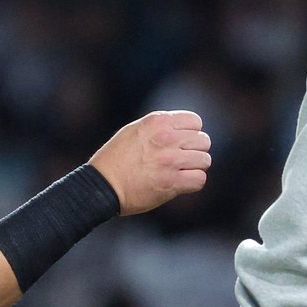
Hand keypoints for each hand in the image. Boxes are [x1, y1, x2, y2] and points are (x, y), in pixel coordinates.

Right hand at [88, 110, 210, 215]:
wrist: (102, 185)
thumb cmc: (115, 159)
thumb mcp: (135, 130)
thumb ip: (159, 127)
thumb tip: (184, 131)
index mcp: (157, 122)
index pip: (195, 122)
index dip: (192, 134)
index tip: (182, 144)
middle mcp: (166, 138)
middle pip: (203, 141)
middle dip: (195, 151)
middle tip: (182, 161)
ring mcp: (170, 160)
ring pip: (205, 160)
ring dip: (195, 168)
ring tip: (181, 173)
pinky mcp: (171, 182)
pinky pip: (200, 179)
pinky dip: (193, 183)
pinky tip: (181, 183)